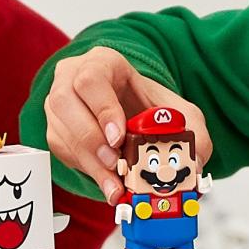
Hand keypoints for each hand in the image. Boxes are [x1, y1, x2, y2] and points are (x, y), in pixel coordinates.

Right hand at [42, 46, 211, 203]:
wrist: (132, 110)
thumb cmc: (148, 105)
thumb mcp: (178, 111)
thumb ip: (193, 133)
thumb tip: (193, 163)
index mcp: (102, 63)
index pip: (91, 79)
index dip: (103, 109)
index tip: (118, 138)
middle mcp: (71, 78)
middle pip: (64, 102)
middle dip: (90, 138)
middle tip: (115, 164)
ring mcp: (58, 105)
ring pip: (60, 131)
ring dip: (88, 162)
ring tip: (115, 184)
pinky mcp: (55, 131)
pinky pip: (62, 151)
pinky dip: (86, 170)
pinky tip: (107, 182)